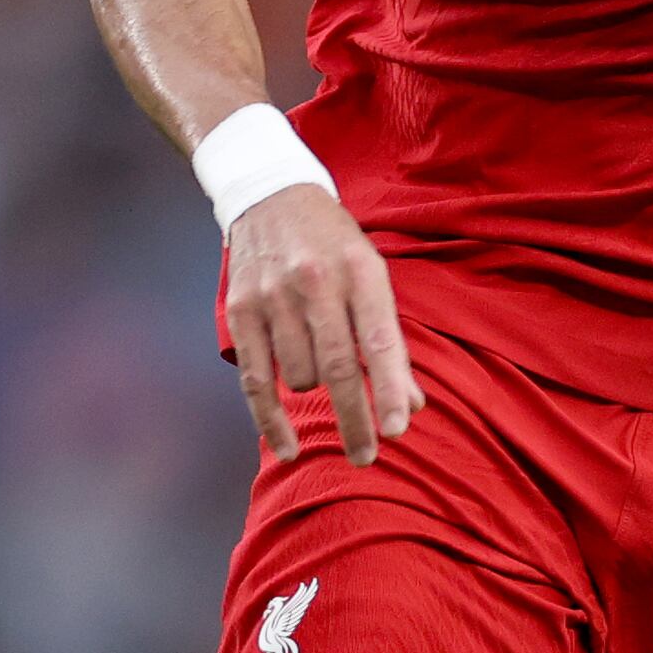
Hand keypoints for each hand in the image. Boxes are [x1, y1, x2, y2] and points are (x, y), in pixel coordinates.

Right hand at [225, 185, 419, 463]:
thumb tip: (410, 406)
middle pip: (337, 369)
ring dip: (314, 390)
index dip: (388, 390)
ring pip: (299, 377)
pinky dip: (270, 420)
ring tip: (319, 368)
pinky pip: (255, 380)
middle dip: (354, 420)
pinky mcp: (241, 311)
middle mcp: (315, 283)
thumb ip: (390, 341)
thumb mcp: (372, 275)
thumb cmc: (333, 244)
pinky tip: (286, 448)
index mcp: (360, 272)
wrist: (270, 194)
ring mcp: (273, 297)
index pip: (378, 341)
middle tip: (367, 457)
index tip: (397, 430)